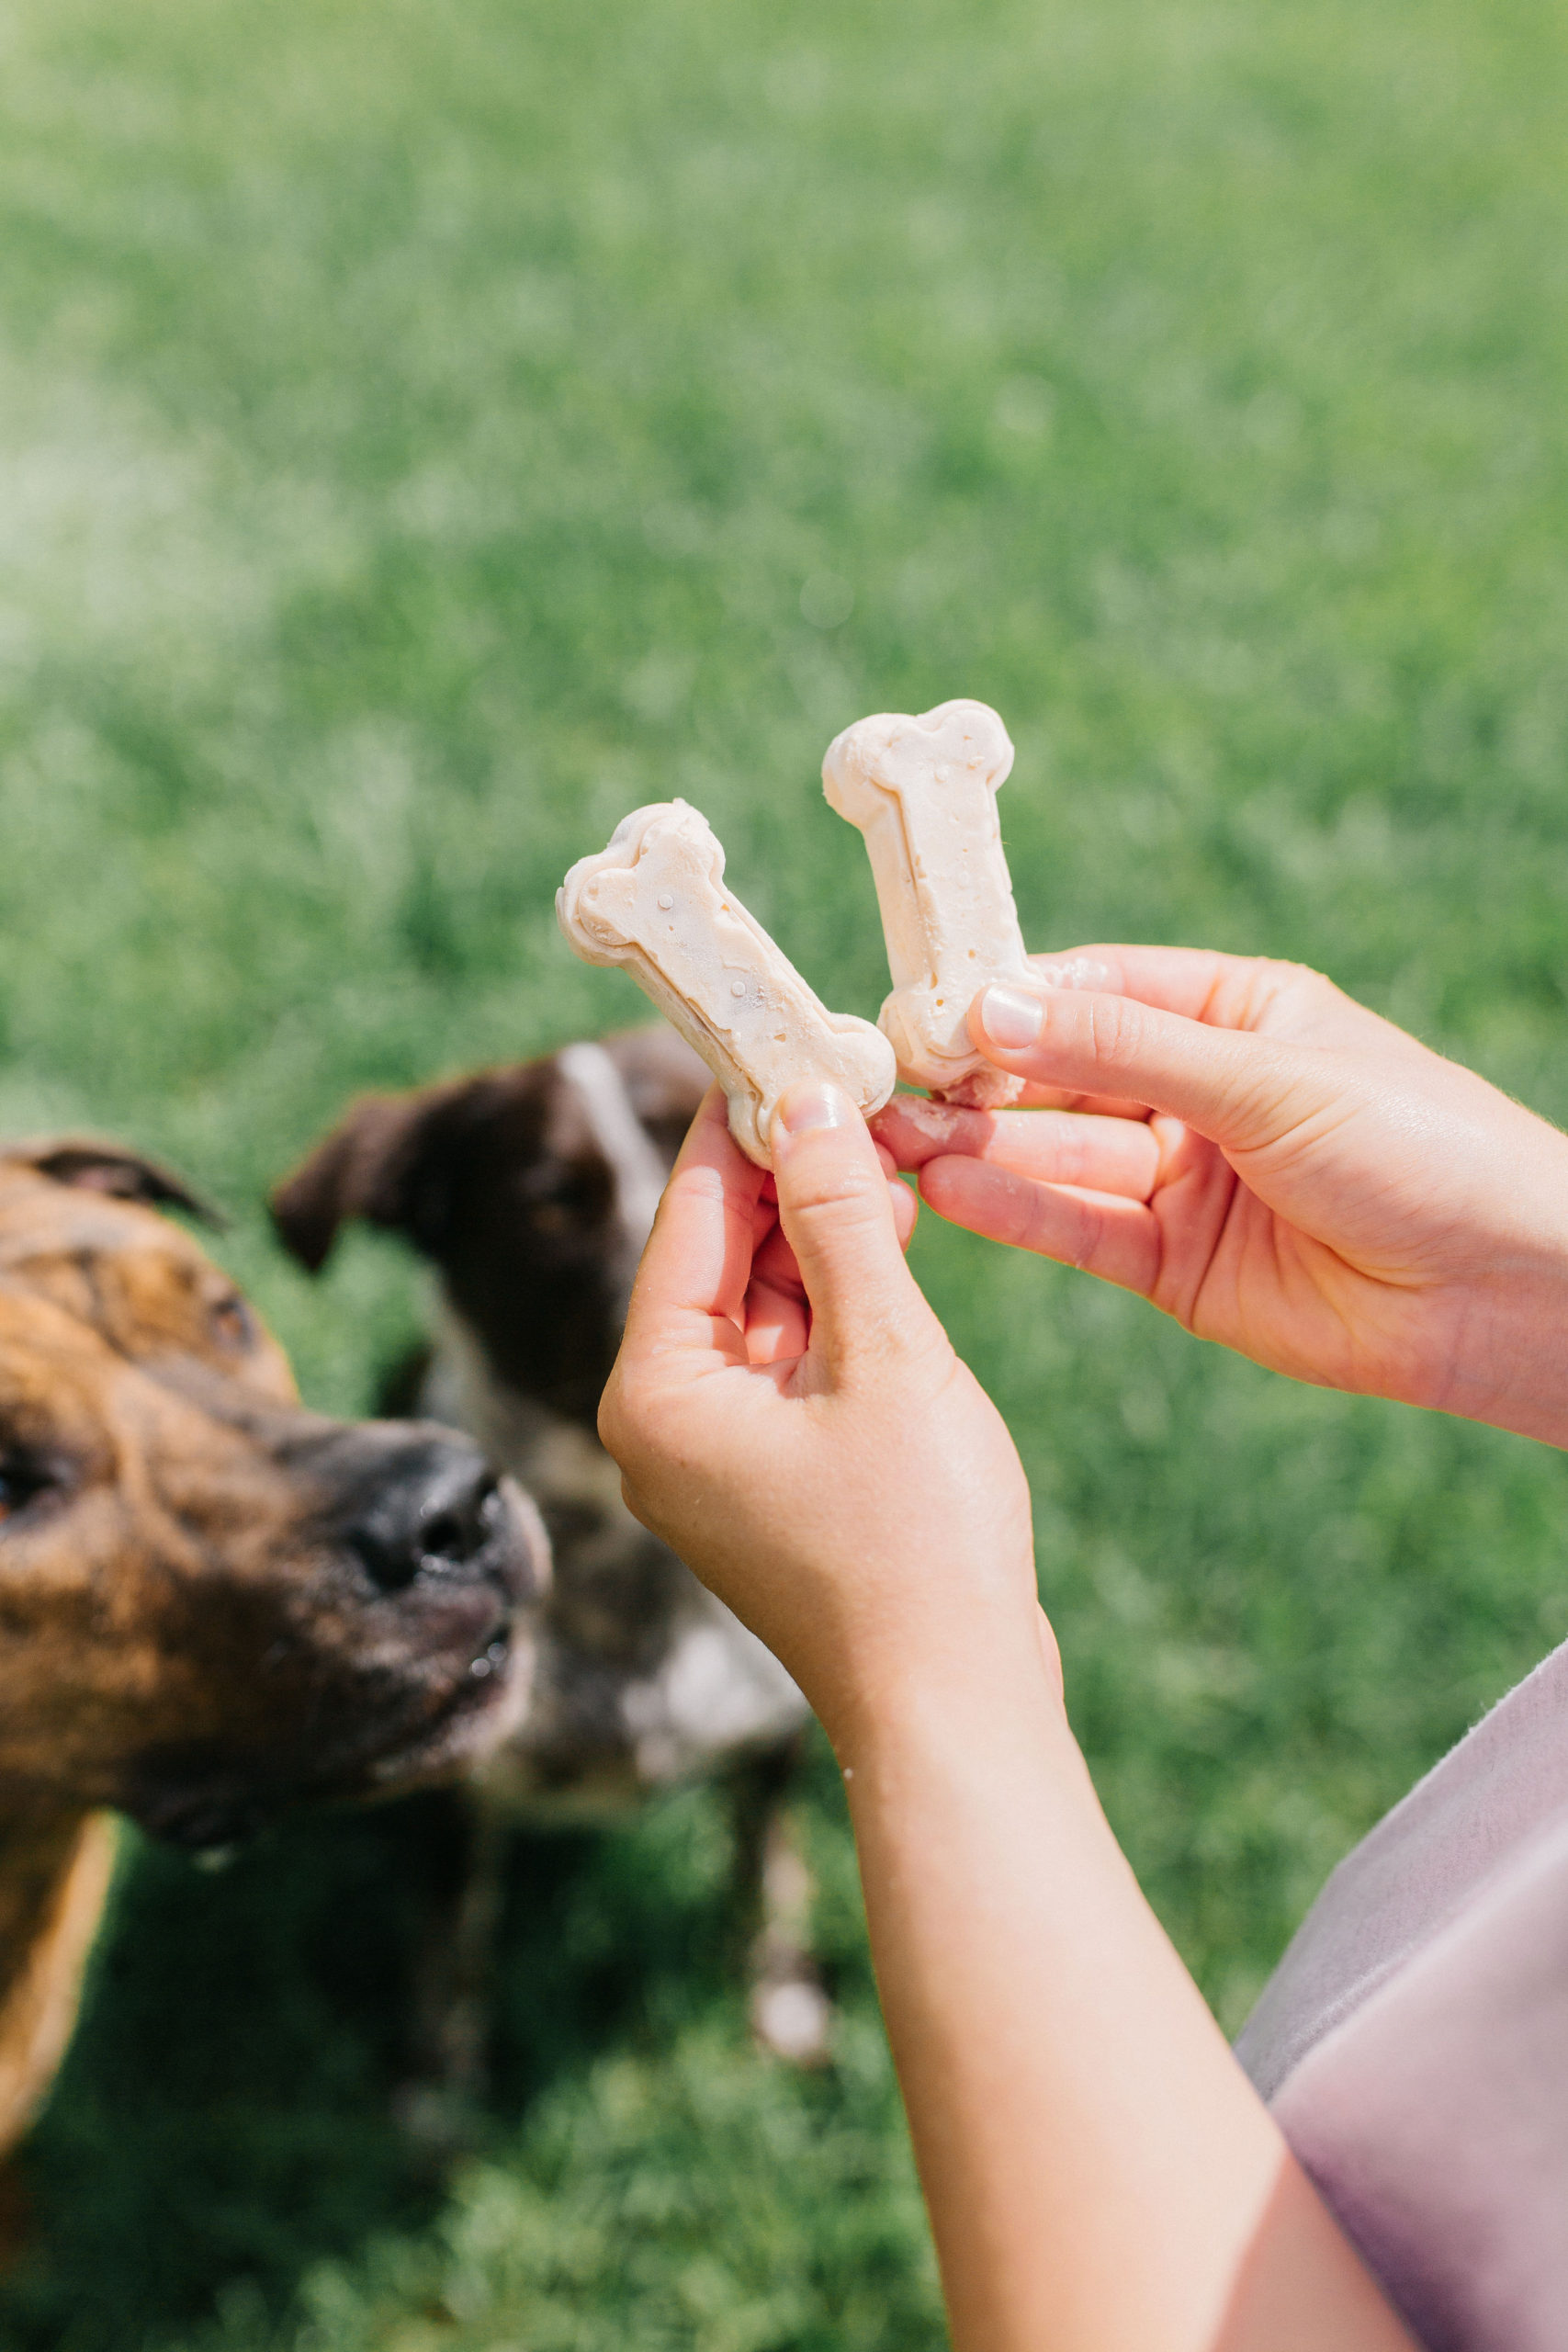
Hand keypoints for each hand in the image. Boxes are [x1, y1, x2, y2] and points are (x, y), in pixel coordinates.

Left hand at [598, 1083, 1045, 1750]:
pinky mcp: (766, 1481)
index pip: (690, 1216)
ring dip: (819, 1232)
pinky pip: (787, 1359)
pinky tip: (888, 1234)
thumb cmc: (917, 1541)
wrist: (954, 1706)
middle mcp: (659, 1424)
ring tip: (887, 1144)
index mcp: (654, 1392)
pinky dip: (834, 1301)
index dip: (742, 1121)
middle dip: (789, 1173)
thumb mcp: (884, 1352)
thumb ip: (838, 1219)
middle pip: (716, 1257)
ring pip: (758, 1304)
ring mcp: (710, 1459)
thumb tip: (807, 1101)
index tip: (781, 1037)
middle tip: (854, 1082)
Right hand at [873, 946, 1567, 1447]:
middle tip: (888, 1084)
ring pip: (1060, 1159)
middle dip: (978, 1083)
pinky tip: (953, 1194)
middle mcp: (1199, 1094)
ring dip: (981, 1150)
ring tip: (899, 1142)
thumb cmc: (1418, 1148)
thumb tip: (993, 1010)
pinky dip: (1018, 1214)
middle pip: (1061, 1080)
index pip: (1095, 992)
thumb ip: (1123, 1053)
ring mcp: (1183, 1183)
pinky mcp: (1175, 1268)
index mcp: (1235, 1014)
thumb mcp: (1267, 1080)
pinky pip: (1081, 1231)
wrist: (1504, 1292)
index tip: (927, 1007)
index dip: (1010, 1000)